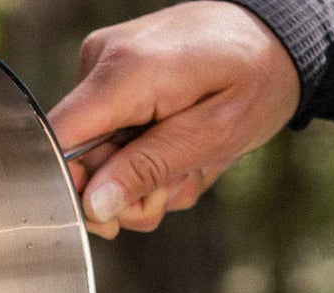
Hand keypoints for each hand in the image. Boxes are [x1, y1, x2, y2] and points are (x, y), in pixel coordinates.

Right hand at [48, 2, 300, 237]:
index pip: (57, 141)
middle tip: (175, 186)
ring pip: (100, 160)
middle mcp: (103, 63)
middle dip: (126, 194)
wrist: (275, 36)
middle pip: (79, 161)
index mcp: (125, 72)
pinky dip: (146, 159)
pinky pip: (113, 142)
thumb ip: (149, 168)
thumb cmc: (256, 77)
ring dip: (144, 180)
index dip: (72, 189)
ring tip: (187, 163)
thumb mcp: (214, 134)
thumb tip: (94, 205)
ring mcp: (105, 70)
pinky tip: (178, 147)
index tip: (111, 215)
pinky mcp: (112, 82)